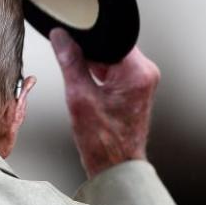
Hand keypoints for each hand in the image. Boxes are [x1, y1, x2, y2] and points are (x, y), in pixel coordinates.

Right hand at [50, 28, 159, 177]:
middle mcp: (145, 73)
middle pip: (110, 46)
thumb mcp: (79, 97)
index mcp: (137, 72)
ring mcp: (142, 81)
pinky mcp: (135, 88)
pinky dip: (99, 76)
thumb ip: (70, 62)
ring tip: (88, 93)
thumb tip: (60, 37)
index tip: (72, 41)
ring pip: (110, 58)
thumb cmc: (104, 143)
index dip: (88, 36)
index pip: (110, 36)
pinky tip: (92, 95)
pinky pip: (113, 70)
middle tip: (79, 78)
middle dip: (89, 55)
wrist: (116, 168)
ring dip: (93, 68)